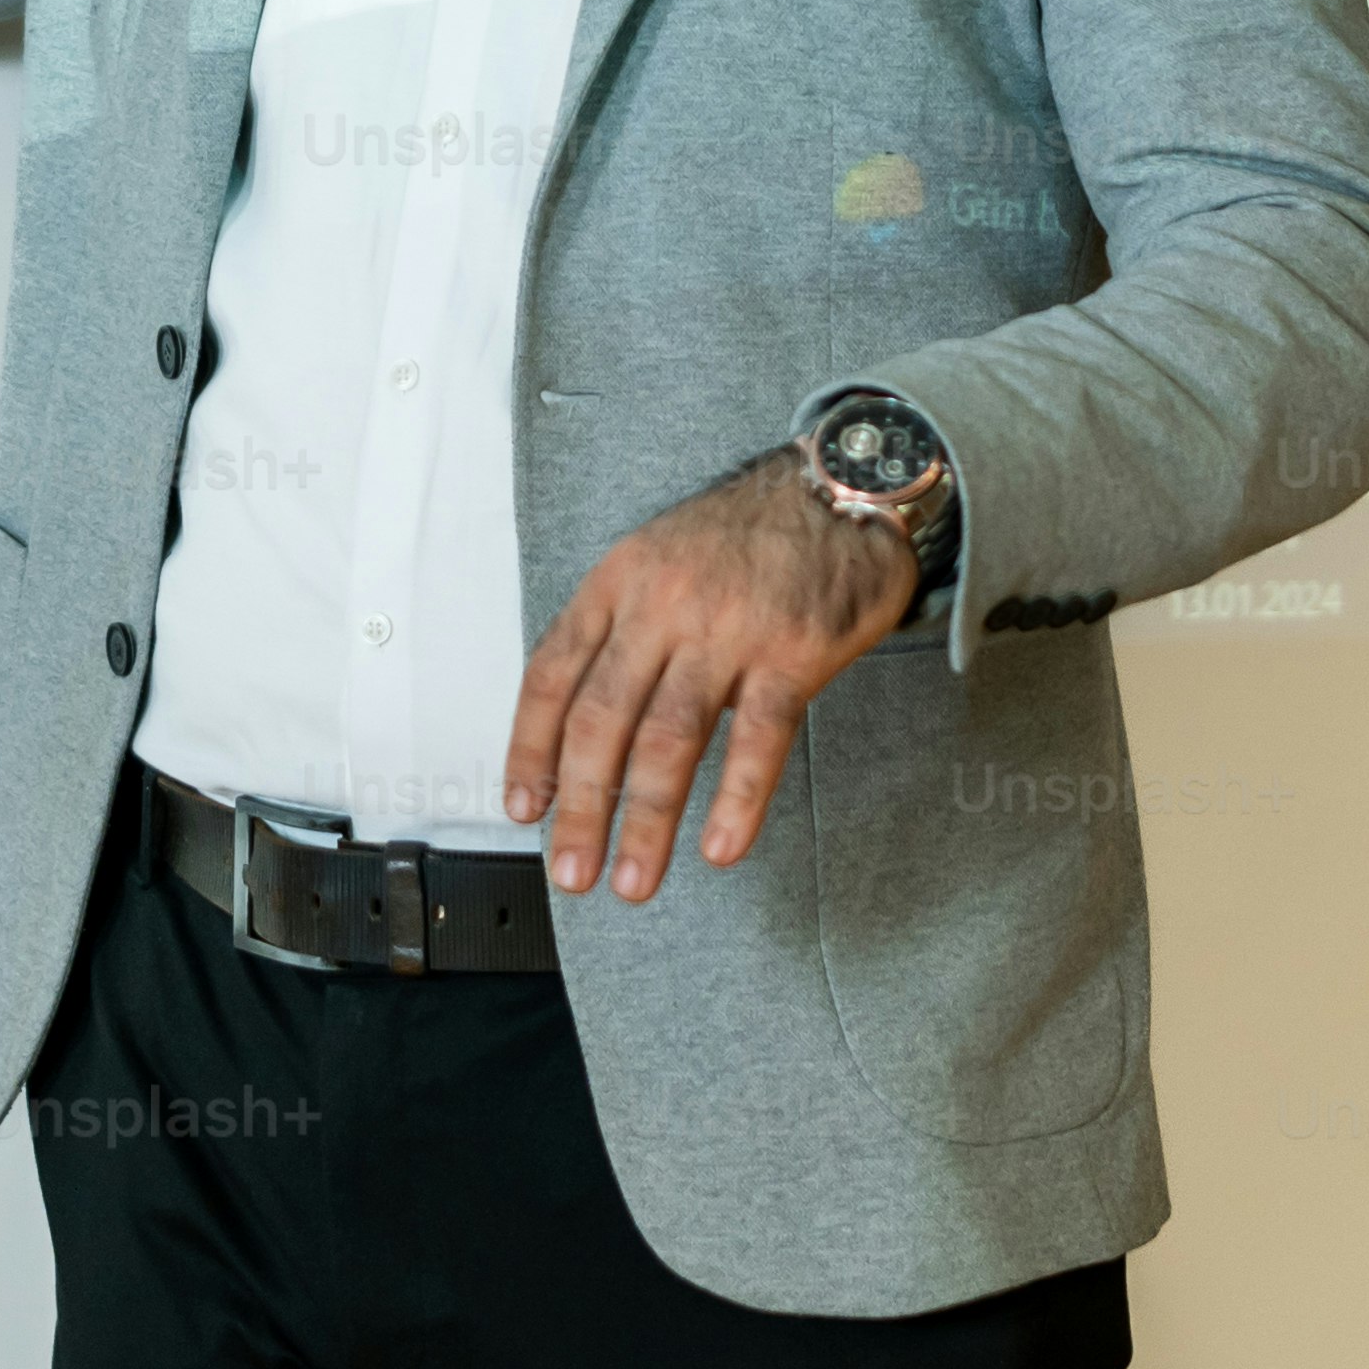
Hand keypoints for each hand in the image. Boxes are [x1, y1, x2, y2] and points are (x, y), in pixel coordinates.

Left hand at [499, 447, 917, 904]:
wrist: (841, 487)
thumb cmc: (749, 534)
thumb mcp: (659, 558)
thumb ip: (622, 630)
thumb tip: (584, 730)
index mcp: (619, 582)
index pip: (553, 674)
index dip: (530, 748)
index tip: (526, 807)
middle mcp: (662, 604)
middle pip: (603, 720)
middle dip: (581, 808)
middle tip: (573, 872)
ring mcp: (728, 628)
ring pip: (669, 740)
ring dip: (645, 822)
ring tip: (633, 880)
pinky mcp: (793, 651)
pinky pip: (758, 739)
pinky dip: (736, 801)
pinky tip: (720, 847)